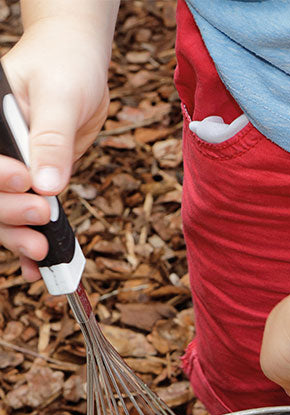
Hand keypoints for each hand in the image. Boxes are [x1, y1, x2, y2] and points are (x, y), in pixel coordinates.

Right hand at [0, 12, 113, 276]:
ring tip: (43, 252)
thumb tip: (48, 183)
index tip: (25, 181)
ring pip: (0, 213)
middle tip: (42, 215)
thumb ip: (52, 138)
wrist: (78, 69)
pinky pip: (24, 219)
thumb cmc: (64, 68)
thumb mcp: (59, 96)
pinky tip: (42, 267)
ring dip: (17, 235)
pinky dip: (31, 242)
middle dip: (8, 211)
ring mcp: (7, 171)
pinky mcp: (30, 187)